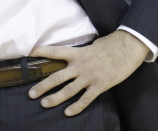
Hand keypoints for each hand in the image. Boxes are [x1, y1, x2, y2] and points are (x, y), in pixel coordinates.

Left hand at [29, 30, 148, 116]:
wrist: (128, 47)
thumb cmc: (112, 44)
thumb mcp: (93, 44)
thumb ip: (83, 52)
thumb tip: (79, 55)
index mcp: (78, 53)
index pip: (55, 51)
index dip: (41, 52)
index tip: (29, 53)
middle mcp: (80, 66)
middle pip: (56, 77)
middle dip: (42, 86)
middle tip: (31, 94)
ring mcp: (89, 77)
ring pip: (68, 90)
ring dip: (54, 98)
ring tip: (44, 103)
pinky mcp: (99, 86)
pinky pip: (85, 99)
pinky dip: (76, 107)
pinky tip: (68, 112)